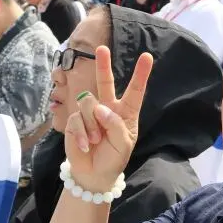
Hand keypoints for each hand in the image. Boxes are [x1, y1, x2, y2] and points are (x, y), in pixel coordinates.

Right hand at [65, 45, 152, 191]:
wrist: (94, 174)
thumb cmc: (113, 159)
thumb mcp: (124, 145)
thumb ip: (116, 125)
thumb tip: (99, 109)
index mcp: (125, 113)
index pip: (135, 91)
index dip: (141, 74)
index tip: (147, 57)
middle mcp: (107, 109)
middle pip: (105, 82)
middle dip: (103, 65)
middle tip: (101, 48)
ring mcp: (90, 114)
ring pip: (88, 102)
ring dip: (92, 123)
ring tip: (96, 140)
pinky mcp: (75, 121)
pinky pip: (76, 118)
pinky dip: (82, 134)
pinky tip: (85, 145)